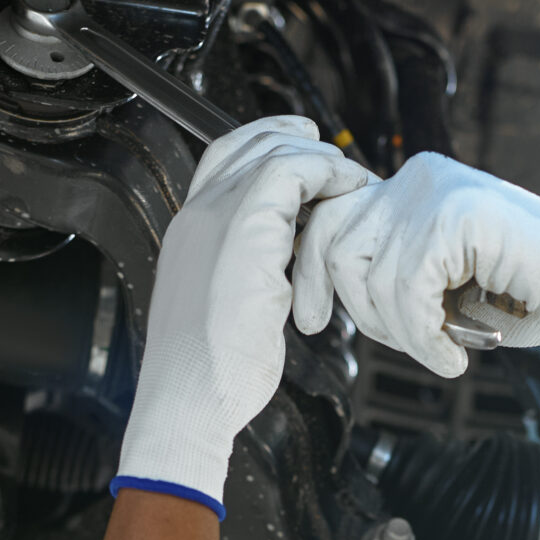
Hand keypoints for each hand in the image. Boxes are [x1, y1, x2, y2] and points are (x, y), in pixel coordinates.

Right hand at [117, 116, 371, 512]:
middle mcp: (196, 217)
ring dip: (320, 161)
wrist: (189, 397)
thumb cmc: (209, 374)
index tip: (306, 149)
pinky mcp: (245, 227)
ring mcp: (215, 218)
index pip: (223, 160)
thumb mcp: (227, 312)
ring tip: (351, 182)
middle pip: (247, 145)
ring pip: (272, 151)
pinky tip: (348, 192)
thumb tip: (279, 271)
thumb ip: (247, 277)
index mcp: (188, 234)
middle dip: (299, 143)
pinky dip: (328, 173)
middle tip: (340, 164)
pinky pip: (293, 171)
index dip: (266, 143)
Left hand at [291, 152, 539, 377]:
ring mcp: (439, 189)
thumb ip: (390, 276)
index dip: (309, 272)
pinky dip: (425, 339)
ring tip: (444, 352)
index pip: (328, 220)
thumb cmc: (528, 297)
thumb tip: (324, 296)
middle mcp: (419, 176)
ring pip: (369, 276)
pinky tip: (455, 358)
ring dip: (401, 334)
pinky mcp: (460, 214)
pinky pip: (407, 291)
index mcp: (411, 187)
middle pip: (334, 244)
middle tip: (408, 344)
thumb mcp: (441, 286)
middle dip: (358, 312)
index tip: (309, 320)